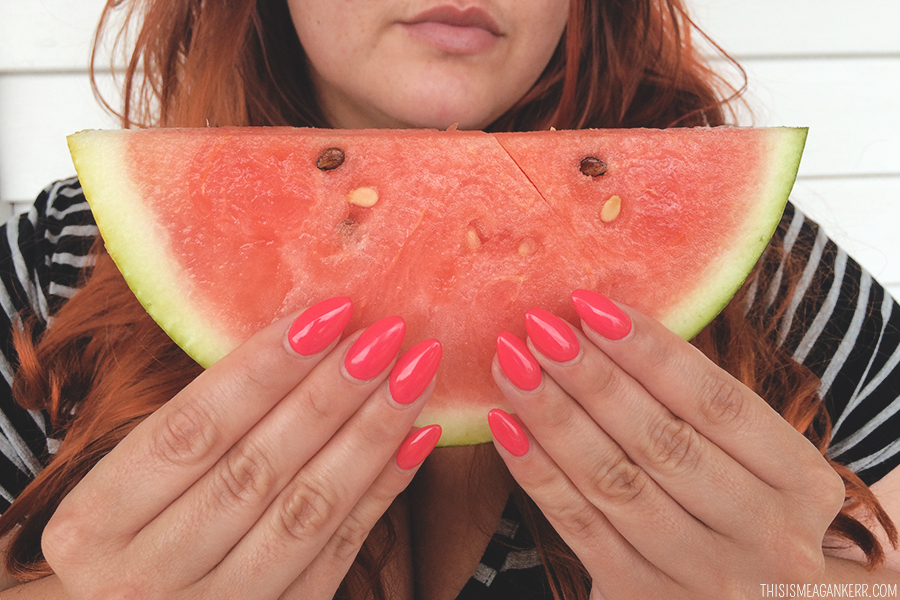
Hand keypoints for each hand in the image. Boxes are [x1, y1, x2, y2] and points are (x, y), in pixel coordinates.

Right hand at [40, 297, 441, 599]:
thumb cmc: (123, 550)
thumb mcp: (115, 497)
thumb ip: (182, 434)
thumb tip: (289, 341)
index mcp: (89, 529)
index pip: (191, 430)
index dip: (263, 367)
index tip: (327, 312)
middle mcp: (143, 579)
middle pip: (255, 467)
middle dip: (330, 393)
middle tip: (387, 333)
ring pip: (305, 511)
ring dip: (368, 436)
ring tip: (413, 374)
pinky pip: (336, 555)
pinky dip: (379, 493)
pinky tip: (415, 439)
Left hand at [488, 290, 845, 598]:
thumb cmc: (756, 516)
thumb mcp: (769, 466)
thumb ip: (711, 411)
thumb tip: (613, 326)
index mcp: (802, 484)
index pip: (718, 402)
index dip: (651, 349)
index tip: (592, 304)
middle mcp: (762, 535)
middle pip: (661, 441)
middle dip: (591, 376)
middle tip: (539, 326)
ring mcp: (702, 576)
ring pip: (614, 482)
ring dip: (555, 416)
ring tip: (513, 364)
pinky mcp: (642, 599)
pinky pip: (580, 528)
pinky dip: (537, 473)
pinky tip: (507, 425)